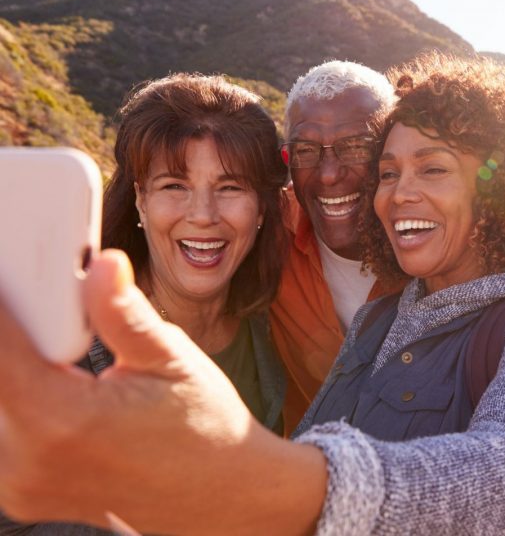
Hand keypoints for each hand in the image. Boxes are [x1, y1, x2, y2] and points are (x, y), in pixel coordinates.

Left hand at [0, 250, 324, 533]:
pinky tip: (64, 388)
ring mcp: (20, 485)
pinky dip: (21, 400)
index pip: (0, 345)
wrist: (225, 497)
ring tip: (68, 357)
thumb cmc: (208, 431)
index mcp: (61, 420)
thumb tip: (103, 265)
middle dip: (17, 333)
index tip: (15, 277)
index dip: (6, 303)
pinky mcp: (23, 493)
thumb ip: (125, 314)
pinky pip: (4, 431)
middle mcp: (27, 460)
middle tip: (57, 314)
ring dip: (19, 368)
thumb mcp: (173, 361)